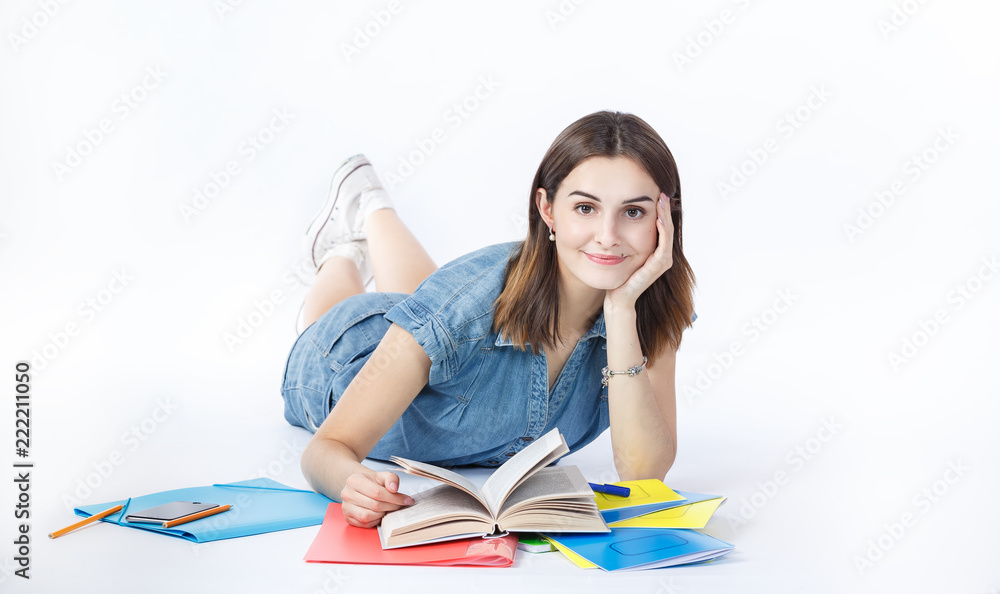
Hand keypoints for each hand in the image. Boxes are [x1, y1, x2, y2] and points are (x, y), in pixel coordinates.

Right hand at [340, 471, 413, 527]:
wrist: (359, 486)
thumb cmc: (371, 482)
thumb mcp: (382, 476)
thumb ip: (391, 478)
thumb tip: (394, 488)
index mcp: (354, 480)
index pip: (377, 492)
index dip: (394, 498)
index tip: (407, 500)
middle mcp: (347, 494)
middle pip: (374, 505)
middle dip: (391, 506)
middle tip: (400, 505)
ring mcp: (346, 507)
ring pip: (368, 516)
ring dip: (382, 514)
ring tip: (389, 508)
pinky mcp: (348, 518)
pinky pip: (364, 524)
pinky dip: (375, 520)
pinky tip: (380, 513)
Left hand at [605, 192, 673, 310]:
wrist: (617, 297)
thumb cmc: (619, 275)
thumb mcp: (624, 253)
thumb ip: (628, 240)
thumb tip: (621, 221)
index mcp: (657, 252)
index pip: (663, 227)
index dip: (662, 211)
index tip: (658, 194)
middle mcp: (663, 257)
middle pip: (668, 227)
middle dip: (665, 210)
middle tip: (663, 193)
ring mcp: (662, 262)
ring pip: (667, 234)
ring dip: (665, 216)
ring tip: (662, 201)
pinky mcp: (657, 267)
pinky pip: (663, 245)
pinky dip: (662, 231)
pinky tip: (658, 219)